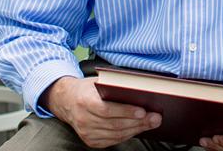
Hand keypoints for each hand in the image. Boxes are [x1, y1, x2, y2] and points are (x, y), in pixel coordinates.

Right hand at [41, 76, 161, 148]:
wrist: (66, 100)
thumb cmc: (88, 88)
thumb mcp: (99, 82)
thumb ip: (116, 86)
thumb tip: (142, 92)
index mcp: (84, 101)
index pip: (107, 110)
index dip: (126, 111)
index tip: (143, 111)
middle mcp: (83, 119)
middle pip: (115, 124)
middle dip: (138, 122)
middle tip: (156, 118)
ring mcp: (85, 132)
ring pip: (116, 134)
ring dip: (136, 129)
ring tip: (151, 123)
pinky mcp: (89, 140)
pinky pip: (112, 140)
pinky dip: (127, 135)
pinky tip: (138, 128)